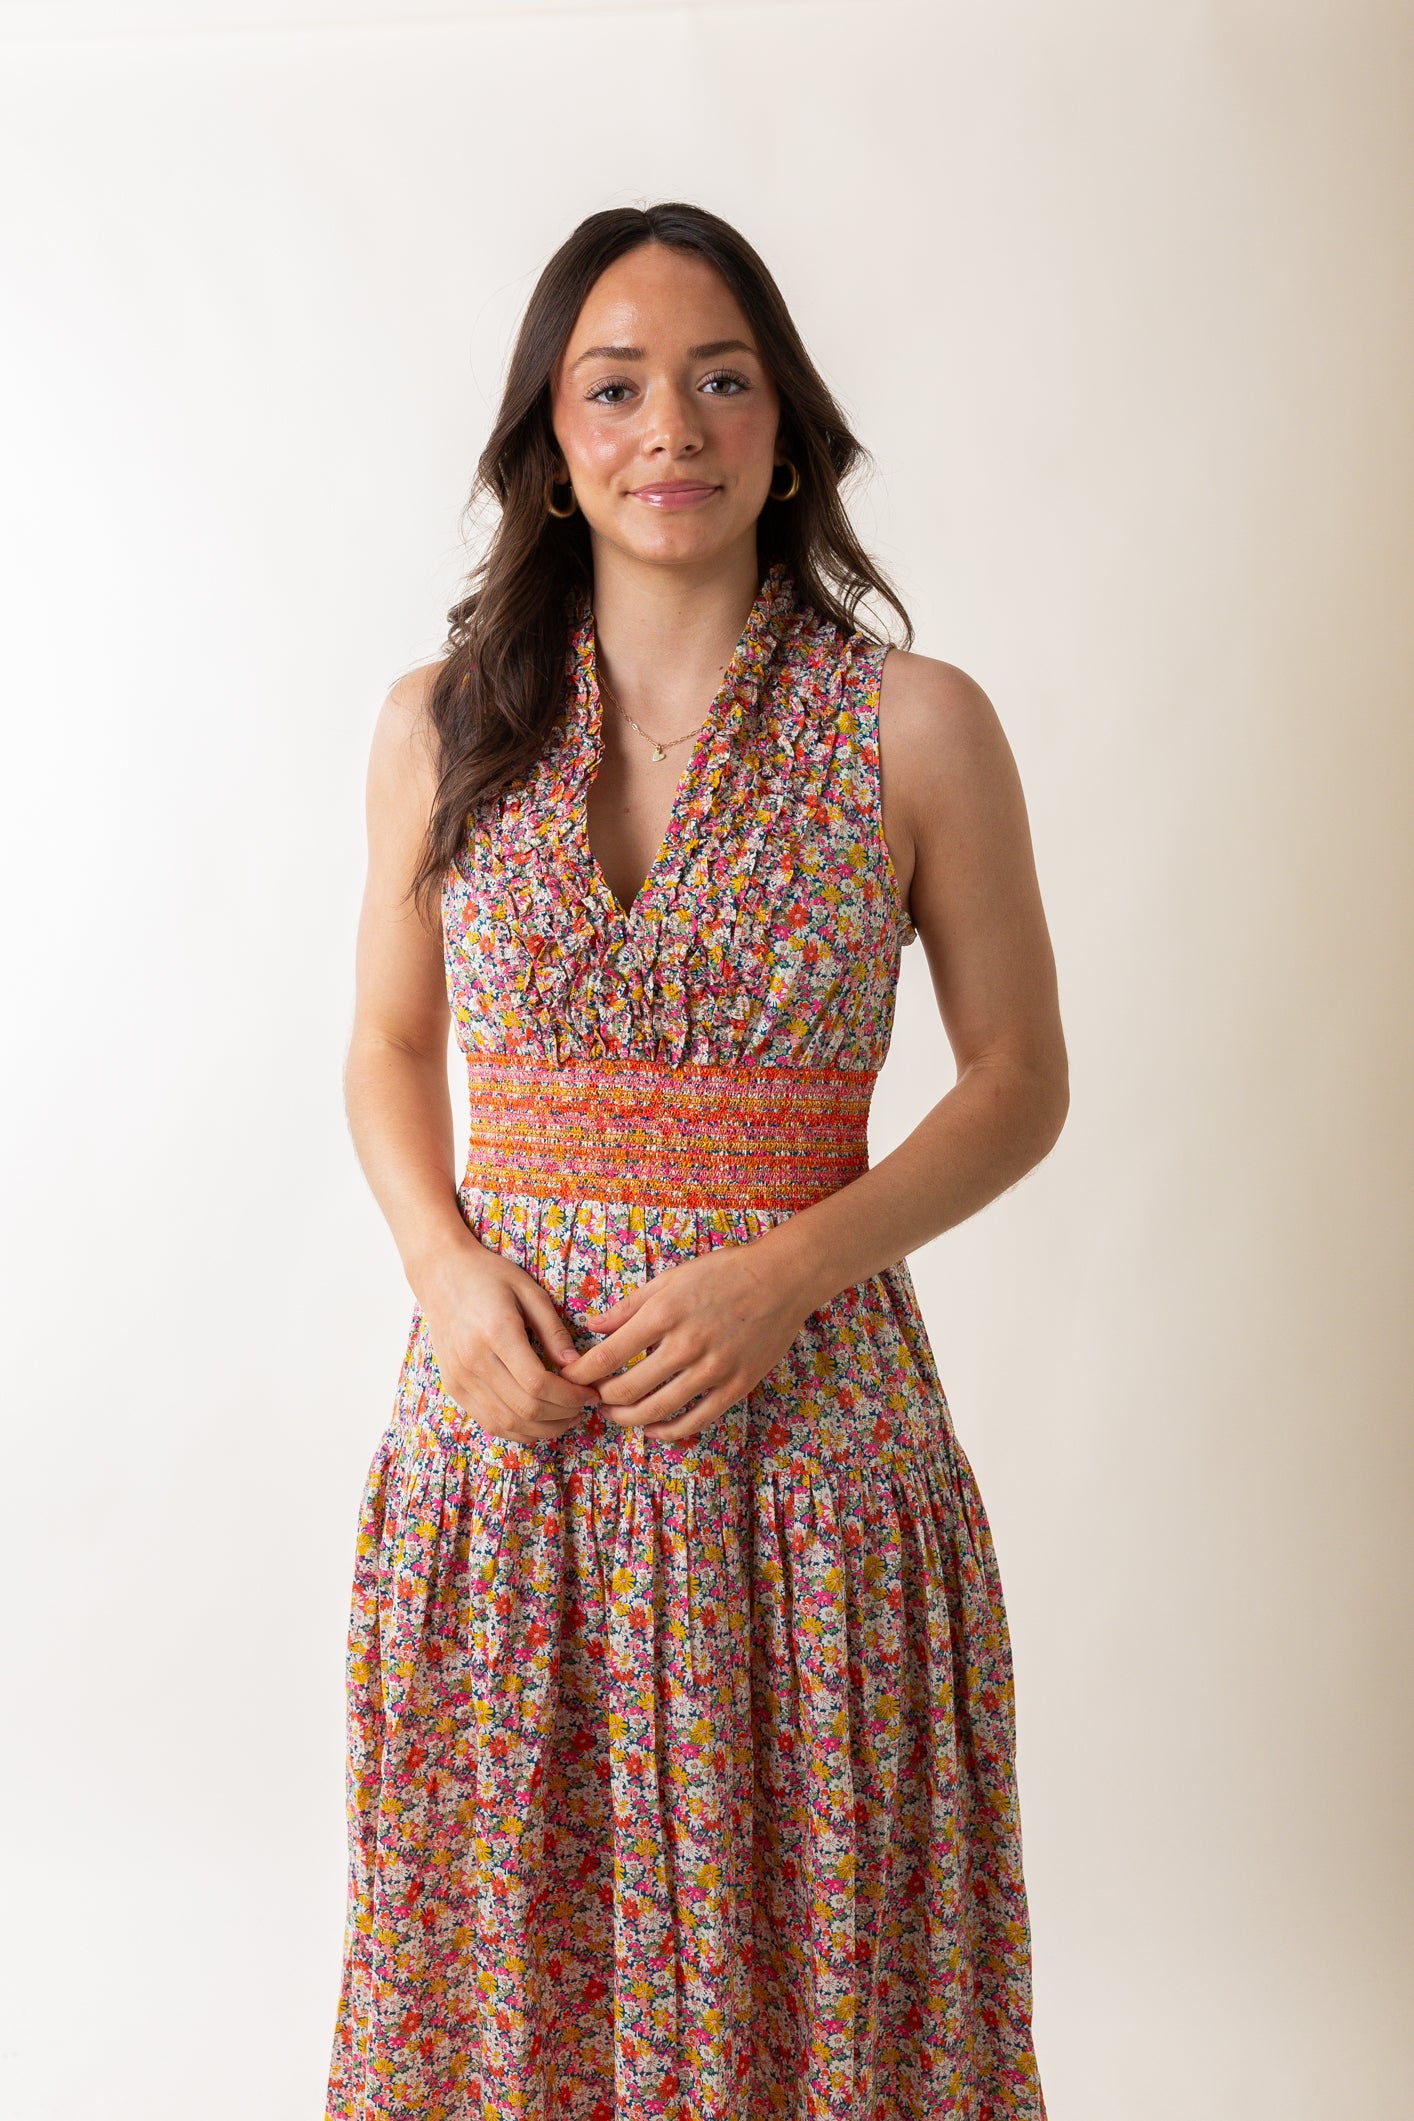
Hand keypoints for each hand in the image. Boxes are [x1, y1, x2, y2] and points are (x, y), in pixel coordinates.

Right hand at [417, 1235, 601, 1444]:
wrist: (441, 1275)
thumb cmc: (489, 1276)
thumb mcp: (529, 1290)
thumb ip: (553, 1329)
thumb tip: (576, 1365)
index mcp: (496, 1332)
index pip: (537, 1383)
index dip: (569, 1396)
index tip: (590, 1393)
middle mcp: (473, 1360)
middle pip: (524, 1408)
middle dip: (561, 1415)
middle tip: (583, 1407)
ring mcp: (460, 1377)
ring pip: (506, 1422)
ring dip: (542, 1428)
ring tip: (565, 1417)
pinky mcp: (453, 1387)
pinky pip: (488, 1422)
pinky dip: (517, 1430)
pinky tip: (538, 1421)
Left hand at [557, 1233, 817, 1443]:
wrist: (780, 1279)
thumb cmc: (721, 1273)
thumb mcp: (670, 1279)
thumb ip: (629, 1307)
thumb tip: (591, 1326)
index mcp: (663, 1313)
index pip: (607, 1356)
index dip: (581, 1375)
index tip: (571, 1380)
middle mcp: (686, 1345)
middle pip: (625, 1390)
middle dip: (601, 1400)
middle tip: (593, 1398)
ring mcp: (713, 1369)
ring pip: (656, 1411)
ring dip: (627, 1419)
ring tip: (616, 1414)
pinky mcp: (736, 1387)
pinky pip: (694, 1421)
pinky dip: (667, 1431)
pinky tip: (654, 1428)